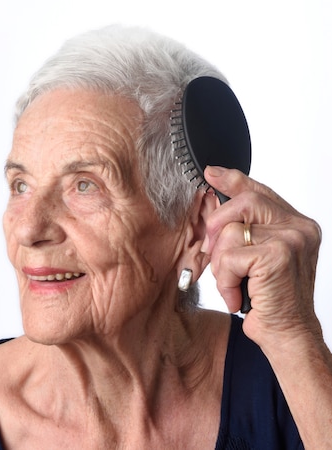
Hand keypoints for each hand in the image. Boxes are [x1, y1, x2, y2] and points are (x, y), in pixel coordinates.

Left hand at [201, 166, 321, 348]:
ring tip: (234, 284)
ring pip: (230, 232)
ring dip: (221, 263)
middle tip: (211, 251)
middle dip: (217, 226)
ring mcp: (290, 239)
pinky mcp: (276, 256)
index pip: (260, 191)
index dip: (232, 180)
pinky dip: (226, 280)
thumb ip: (248, 229)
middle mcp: (299, 227)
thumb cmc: (273, 300)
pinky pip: (230, 257)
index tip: (211, 173)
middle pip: (243, 202)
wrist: (289, 336)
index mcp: (298, 224)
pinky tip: (237, 295)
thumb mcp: (260, 256)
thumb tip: (216, 201)